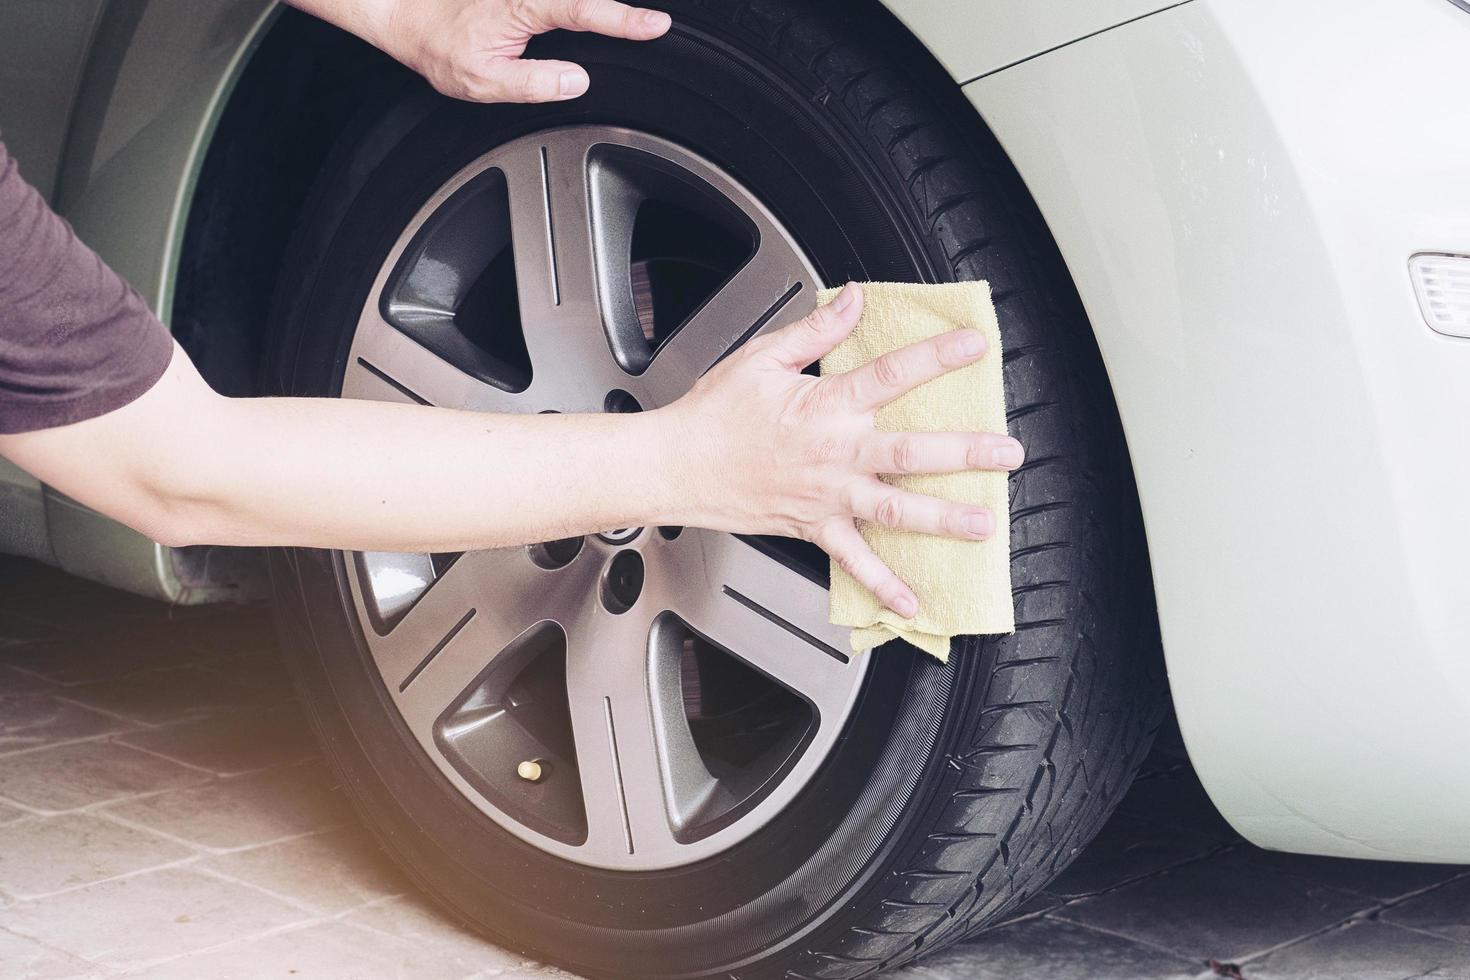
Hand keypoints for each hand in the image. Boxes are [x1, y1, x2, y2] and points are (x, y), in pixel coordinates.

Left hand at [358, 0, 671, 101]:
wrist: (406, 15)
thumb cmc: (439, 46)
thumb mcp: (481, 80)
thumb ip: (533, 82)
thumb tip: (577, 81)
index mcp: (522, 7)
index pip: (584, 10)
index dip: (623, 20)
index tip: (656, 25)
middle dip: (621, 8)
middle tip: (657, 23)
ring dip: (602, 7)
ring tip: (636, 22)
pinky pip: (562, 0)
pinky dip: (584, 7)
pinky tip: (599, 16)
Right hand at [665, 282, 1023, 617]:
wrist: (673, 466)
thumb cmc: (712, 414)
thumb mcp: (763, 358)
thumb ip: (816, 332)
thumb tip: (853, 299)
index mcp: (824, 406)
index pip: (891, 375)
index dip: (936, 357)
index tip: (975, 345)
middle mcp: (833, 454)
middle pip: (910, 451)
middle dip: (965, 452)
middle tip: (1008, 452)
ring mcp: (826, 496)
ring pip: (894, 508)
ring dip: (942, 518)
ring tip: (983, 524)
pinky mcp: (812, 526)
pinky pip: (852, 560)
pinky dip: (882, 584)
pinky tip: (912, 602)